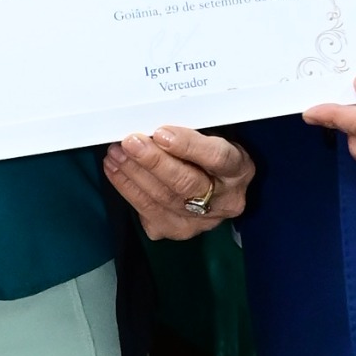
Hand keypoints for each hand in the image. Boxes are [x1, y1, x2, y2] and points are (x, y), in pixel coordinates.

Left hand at [103, 123, 253, 237]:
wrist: (214, 187)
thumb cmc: (207, 154)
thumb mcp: (211, 137)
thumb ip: (191, 133)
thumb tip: (154, 125)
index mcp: (239, 169)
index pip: (217, 158)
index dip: (188, 146)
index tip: (160, 133)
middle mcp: (226, 200)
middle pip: (187, 183)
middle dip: (154, 162)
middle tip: (130, 142)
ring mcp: (203, 221)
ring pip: (164, 200)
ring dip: (134, 174)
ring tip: (116, 153)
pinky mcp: (179, 230)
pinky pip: (149, 213)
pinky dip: (128, 190)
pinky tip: (115, 171)